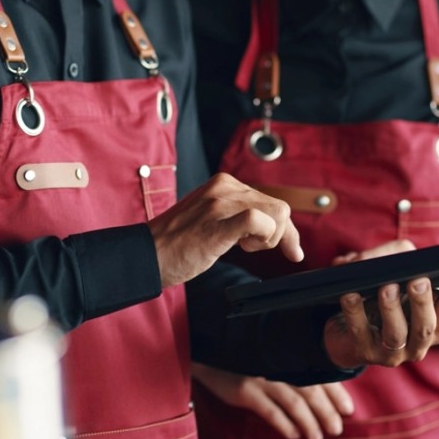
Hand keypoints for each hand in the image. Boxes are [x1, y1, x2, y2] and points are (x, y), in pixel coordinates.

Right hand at [148, 173, 302, 287]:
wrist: (146, 255)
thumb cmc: (177, 244)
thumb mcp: (211, 218)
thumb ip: (237, 215)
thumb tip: (271, 227)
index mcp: (224, 184)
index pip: (271, 201)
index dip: (286, 229)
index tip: (292, 250)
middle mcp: (224, 187)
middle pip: (280, 208)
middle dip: (281, 236)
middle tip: (255, 250)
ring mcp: (221, 203)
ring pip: (276, 214)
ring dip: (270, 239)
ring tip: (242, 247)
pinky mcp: (218, 222)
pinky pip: (259, 221)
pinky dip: (263, 238)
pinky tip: (244, 247)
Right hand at [192, 363, 353, 438]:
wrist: (209, 351)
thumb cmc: (246, 355)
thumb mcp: (272, 356)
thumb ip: (295, 368)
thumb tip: (326, 392)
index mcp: (290, 353)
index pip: (321, 374)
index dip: (337, 393)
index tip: (348, 410)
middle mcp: (279, 363)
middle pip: (312, 389)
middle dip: (326, 412)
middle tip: (336, 429)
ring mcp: (262, 376)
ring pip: (294, 402)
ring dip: (308, 422)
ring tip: (316, 438)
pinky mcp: (244, 390)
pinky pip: (270, 411)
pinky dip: (284, 424)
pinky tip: (293, 435)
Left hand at [322, 240, 438, 367]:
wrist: (347, 335)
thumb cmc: (385, 303)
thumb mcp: (410, 288)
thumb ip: (431, 276)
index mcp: (435, 327)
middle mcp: (418, 344)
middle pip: (427, 327)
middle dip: (424, 302)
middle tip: (419, 280)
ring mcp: (392, 352)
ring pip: (396, 334)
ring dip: (391, 309)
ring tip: (386, 287)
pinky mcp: (364, 352)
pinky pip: (359, 332)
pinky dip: (354, 313)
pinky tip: (350, 294)